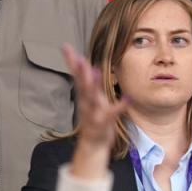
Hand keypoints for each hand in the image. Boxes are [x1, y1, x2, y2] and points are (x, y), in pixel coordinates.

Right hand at [63, 44, 128, 179]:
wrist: (93, 144)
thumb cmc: (94, 117)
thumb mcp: (89, 98)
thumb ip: (87, 81)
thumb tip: (83, 62)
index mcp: (83, 95)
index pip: (75, 74)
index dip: (70, 60)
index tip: (65, 46)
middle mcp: (85, 102)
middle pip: (81, 84)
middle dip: (80, 71)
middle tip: (78, 57)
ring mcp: (93, 113)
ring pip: (92, 98)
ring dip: (94, 86)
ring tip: (97, 72)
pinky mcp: (104, 123)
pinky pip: (111, 114)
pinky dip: (119, 107)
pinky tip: (126, 98)